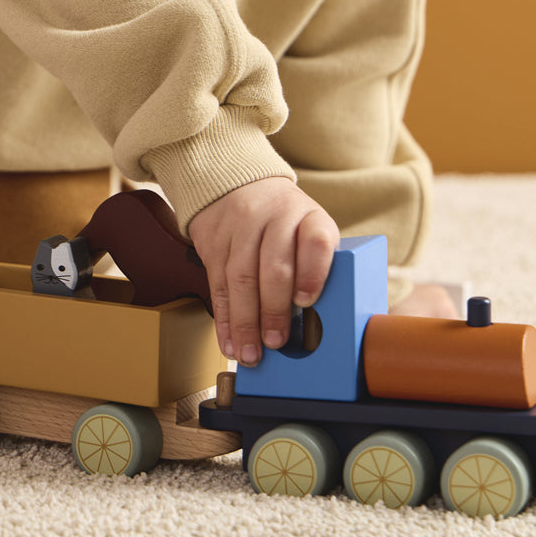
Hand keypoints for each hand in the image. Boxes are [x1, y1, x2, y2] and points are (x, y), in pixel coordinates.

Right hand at [188, 178, 337, 366]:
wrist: (237, 183)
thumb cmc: (283, 220)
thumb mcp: (308, 228)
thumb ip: (316, 266)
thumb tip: (322, 323)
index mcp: (308, 215)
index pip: (315, 240)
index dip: (312, 273)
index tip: (307, 302)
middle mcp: (274, 217)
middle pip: (274, 267)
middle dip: (274, 311)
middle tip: (276, 343)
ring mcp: (240, 227)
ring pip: (240, 279)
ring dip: (245, 322)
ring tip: (251, 353)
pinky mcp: (213, 241)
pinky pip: (217, 284)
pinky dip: (223, 319)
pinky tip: (230, 341)